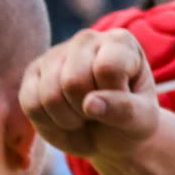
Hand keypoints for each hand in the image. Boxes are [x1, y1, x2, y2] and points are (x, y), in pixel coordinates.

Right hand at [21, 26, 160, 160]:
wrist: (112, 135)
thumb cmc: (132, 122)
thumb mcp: (142, 120)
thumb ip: (125, 110)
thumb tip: (90, 103)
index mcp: (121, 42)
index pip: (107, 69)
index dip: (114, 98)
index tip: (126, 104)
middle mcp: (86, 39)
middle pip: (73, 82)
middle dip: (88, 111)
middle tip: (102, 113)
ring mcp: (56, 54)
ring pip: (50, 96)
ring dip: (70, 120)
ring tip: (86, 117)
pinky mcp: (34, 73)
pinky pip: (31, 105)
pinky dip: (51, 124)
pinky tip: (67, 120)